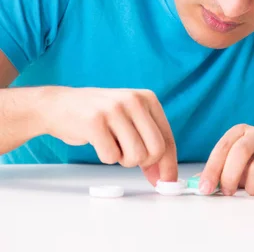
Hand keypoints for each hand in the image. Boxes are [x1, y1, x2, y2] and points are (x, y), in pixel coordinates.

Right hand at [39, 86, 177, 184]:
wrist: (57, 105)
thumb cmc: (98, 117)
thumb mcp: (130, 120)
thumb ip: (149, 143)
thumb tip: (165, 177)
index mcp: (148, 98)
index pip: (168, 139)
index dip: (168, 165)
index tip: (167, 182)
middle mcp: (134, 101)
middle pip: (156, 150)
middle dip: (144, 163)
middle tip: (128, 157)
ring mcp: (114, 109)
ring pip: (136, 155)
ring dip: (123, 160)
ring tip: (112, 145)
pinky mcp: (95, 122)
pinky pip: (111, 157)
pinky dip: (106, 157)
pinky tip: (98, 142)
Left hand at [197, 124, 253, 195]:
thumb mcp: (242, 162)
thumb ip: (221, 171)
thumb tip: (198, 184)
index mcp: (242, 131)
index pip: (223, 147)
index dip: (212, 169)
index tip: (205, 189)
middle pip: (241, 152)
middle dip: (230, 177)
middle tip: (228, 193)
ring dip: (252, 188)